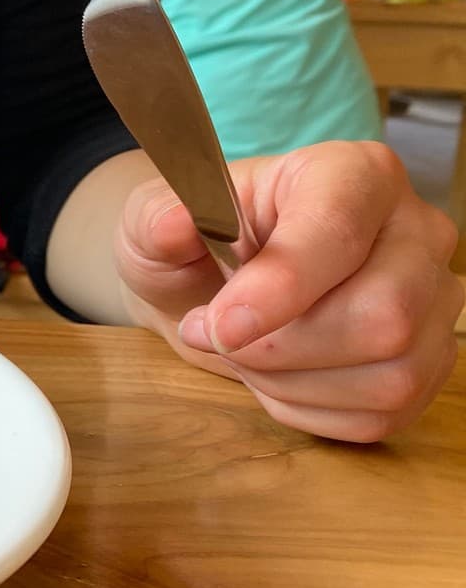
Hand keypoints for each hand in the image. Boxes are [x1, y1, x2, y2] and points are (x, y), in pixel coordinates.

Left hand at [116, 141, 460, 441]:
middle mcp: (414, 230)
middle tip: (216, 335)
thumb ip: (158, 217)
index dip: (281, 287)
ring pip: (391, 374)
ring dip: (291, 382)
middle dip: (282, 348)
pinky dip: (311, 409)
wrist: (209, 285)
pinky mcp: (428, 363)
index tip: (220, 326)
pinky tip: (277, 376)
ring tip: (244, 353)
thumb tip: (175, 224)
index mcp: (354, 173)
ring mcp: (432, 300)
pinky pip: (382, 414)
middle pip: (385, 316)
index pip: (339, 230)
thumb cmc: (194, 243)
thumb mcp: (154, 218)